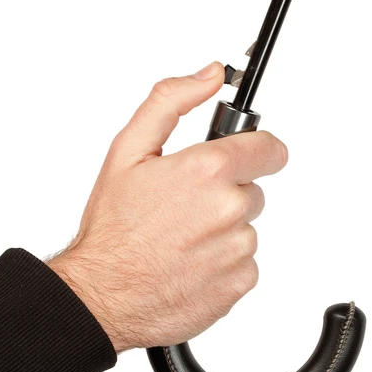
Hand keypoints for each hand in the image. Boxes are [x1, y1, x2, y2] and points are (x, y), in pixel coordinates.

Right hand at [46, 61, 287, 352]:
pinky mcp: (239, 283)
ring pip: (246, 228)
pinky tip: (190, 264)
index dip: (258, 149)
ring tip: (182, 239)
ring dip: (222, 231)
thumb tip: (209, 76)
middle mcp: (229, 210)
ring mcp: (237, 250)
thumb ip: (171, 102)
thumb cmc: (112, 229)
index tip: (249, 155)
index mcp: (207, 172)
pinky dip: (223, 262)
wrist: (102, 295)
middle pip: (252, 191)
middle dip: (225, 194)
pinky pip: (244, 263)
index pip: (269, 149)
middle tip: (186, 207)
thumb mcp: (128, 151)